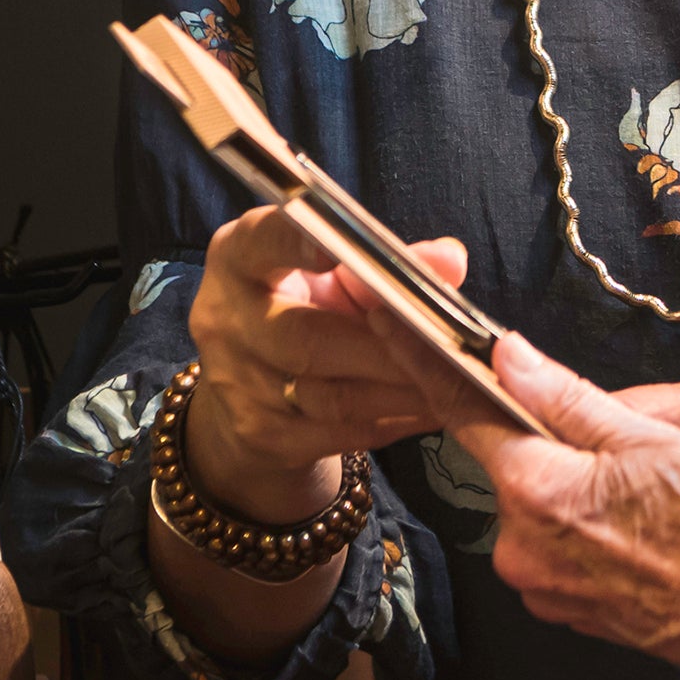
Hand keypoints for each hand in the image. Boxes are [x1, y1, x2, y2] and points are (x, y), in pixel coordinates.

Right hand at [184, 205, 471, 521]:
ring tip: (454, 383)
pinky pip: (342, 433)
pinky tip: (435, 410)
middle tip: (446, 347)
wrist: (249, 389)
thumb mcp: (332, 272)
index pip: (261, 242)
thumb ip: (385, 260)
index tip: (339, 248)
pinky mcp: (264, 436)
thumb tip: (449, 260)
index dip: (297, 245)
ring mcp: (238, 386)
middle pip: (305, 340)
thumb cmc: (304, 306)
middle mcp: (225, 319)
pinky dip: (397, 422)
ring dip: (400, 392)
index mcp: (239, 258)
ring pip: (330, 396)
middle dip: (384, 346)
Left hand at [449, 335, 679, 672]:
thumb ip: (566, 400)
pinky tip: (650, 527)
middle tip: (622, 438)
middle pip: (513, 466)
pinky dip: (594, 529)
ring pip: (545, 510)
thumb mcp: (650, 440)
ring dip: (578, 489)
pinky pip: (566, 551)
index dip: (423, 360)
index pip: (462, 410)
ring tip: (654, 492)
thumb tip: (505, 357)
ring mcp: (549, 592)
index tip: (386, 318)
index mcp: (537, 495)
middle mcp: (525, 552)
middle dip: (550, 442)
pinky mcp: (576, 616)